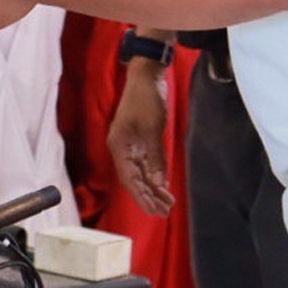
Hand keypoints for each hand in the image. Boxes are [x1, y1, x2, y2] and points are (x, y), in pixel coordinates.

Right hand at [107, 60, 173, 215]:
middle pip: (134, 179)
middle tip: (164, 212)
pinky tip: (164, 186)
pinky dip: (155, 175)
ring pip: (141, 173)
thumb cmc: (146, 99)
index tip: (154, 211)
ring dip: (153, 188)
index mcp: (119, 145)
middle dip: (148, 196)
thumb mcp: (153, 128)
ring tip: (167, 204)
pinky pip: (147, 164)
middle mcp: (122, 148)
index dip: (141, 196)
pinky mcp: (140, 140)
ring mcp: (131, 144)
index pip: (129, 179)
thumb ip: (156, 157)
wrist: (147, 75)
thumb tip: (159, 183)